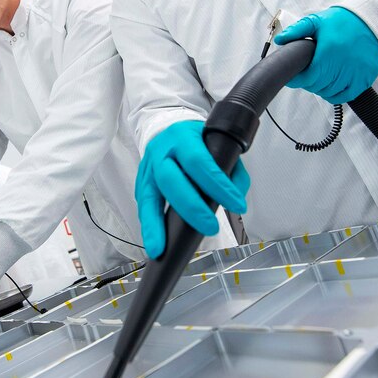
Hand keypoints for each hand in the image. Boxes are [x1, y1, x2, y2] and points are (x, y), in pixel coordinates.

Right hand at [135, 120, 249, 258]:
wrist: (169, 130)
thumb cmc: (196, 141)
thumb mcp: (217, 144)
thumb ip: (232, 168)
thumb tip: (237, 196)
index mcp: (183, 138)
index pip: (200, 162)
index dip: (218, 185)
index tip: (236, 204)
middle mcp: (162, 152)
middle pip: (171, 180)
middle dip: (191, 207)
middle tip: (210, 227)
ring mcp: (148, 168)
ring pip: (148, 197)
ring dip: (155, 225)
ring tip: (160, 248)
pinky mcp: (141, 183)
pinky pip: (143, 207)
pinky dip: (149, 226)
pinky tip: (154, 242)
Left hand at [274, 6, 377, 103]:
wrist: (370, 20)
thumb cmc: (341, 21)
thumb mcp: (316, 21)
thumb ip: (297, 30)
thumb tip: (280, 40)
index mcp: (330, 50)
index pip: (309, 77)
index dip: (298, 80)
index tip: (292, 78)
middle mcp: (344, 63)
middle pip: (319, 86)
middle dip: (308, 83)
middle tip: (306, 76)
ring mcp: (357, 72)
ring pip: (332, 92)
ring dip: (321, 90)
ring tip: (318, 80)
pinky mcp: (367, 77)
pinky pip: (348, 95)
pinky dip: (336, 95)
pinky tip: (331, 87)